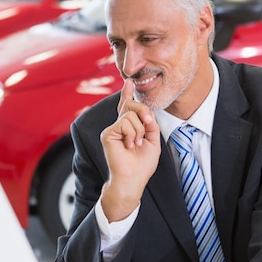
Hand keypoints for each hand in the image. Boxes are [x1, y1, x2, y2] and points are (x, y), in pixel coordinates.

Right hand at [100, 79, 160, 220]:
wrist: (133, 179)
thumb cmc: (142, 165)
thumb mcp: (153, 141)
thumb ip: (151, 125)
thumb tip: (147, 113)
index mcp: (129, 128)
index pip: (128, 108)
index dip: (127, 95)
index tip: (128, 83)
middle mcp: (119, 127)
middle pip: (131, 106)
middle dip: (143, 111)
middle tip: (149, 123)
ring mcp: (113, 130)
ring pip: (131, 116)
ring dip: (139, 131)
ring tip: (135, 145)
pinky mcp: (108, 133)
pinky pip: (125, 123)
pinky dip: (132, 134)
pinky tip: (129, 145)